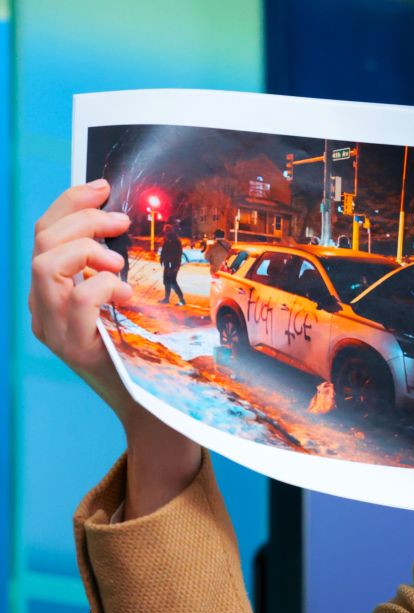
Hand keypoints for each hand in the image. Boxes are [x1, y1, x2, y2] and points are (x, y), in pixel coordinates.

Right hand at [30, 180, 200, 517]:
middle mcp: (41, 308)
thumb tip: (125, 220)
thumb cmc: (144, 347)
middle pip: (42, 241)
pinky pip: (78, 299)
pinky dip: (103, 285)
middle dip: (83, 219)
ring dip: (88, 250)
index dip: (71, 202)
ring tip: (120, 264)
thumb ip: (113, 267)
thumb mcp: (124, 299)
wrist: (152, 403)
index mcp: (50, 290)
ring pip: (45, 264)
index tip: (104, 187)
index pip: (44, 233)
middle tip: (122, 222)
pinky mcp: (74, 348)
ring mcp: (53, 329)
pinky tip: (126, 295)